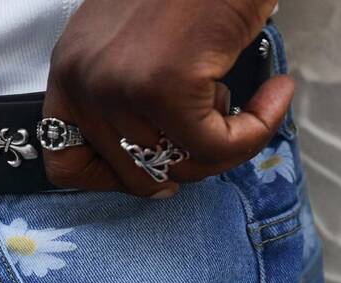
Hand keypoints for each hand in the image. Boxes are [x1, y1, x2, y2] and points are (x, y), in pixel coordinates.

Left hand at [42, 0, 293, 196]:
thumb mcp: (135, 45)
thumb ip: (129, 101)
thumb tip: (160, 170)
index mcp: (69, 72)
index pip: (65, 166)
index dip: (113, 180)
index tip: (155, 167)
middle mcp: (84, 82)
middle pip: (132, 176)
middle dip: (185, 164)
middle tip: (217, 130)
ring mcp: (119, 87)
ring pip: (177, 167)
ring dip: (222, 144)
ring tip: (241, 99)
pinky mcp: (165, 86)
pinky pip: (215, 147)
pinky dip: (255, 130)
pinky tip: (274, 95)